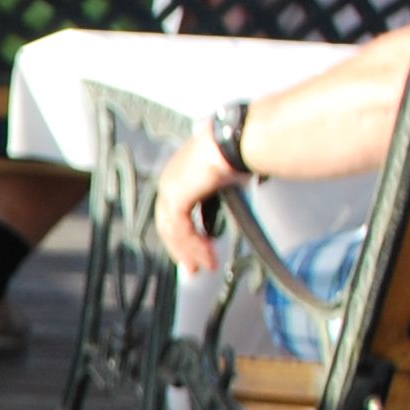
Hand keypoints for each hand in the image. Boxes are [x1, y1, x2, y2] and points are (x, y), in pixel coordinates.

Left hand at [153, 138, 239, 274]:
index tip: (195, 252)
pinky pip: (181, 229)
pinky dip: (194, 245)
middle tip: (193, 268)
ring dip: (190, 251)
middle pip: (168, 224)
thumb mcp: (228, 180)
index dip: (184, 235)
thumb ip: (219, 199)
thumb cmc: (241, 151)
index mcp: (180, 173)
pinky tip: (207, 256)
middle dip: (181, 248)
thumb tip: (226, 212)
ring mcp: (170, 187)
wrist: (238, 141)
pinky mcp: (176, 196)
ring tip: (205, 266)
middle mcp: (170, 179)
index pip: (174, 211)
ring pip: (173, 230)